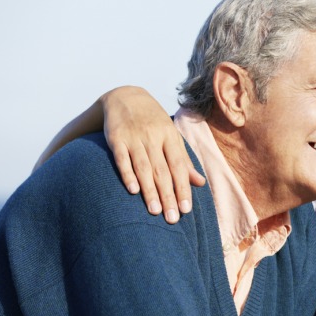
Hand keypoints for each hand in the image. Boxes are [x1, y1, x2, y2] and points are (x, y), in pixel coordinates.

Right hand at [101, 86, 204, 223]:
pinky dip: (127, 174)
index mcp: (170, 137)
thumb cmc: (153, 123)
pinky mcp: (116, 138)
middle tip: (172, 218)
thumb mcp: (171, 137)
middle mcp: (153, 137)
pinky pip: (122, 159)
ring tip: (154, 211)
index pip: (179, 166)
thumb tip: (200, 183)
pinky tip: (132, 191)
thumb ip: (184, 161)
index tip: (186, 209)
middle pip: (162, 171)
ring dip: (150, 191)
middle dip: (168, 196)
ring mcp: (134, 137)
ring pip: (144, 167)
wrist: (125, 96)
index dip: (183, 188)